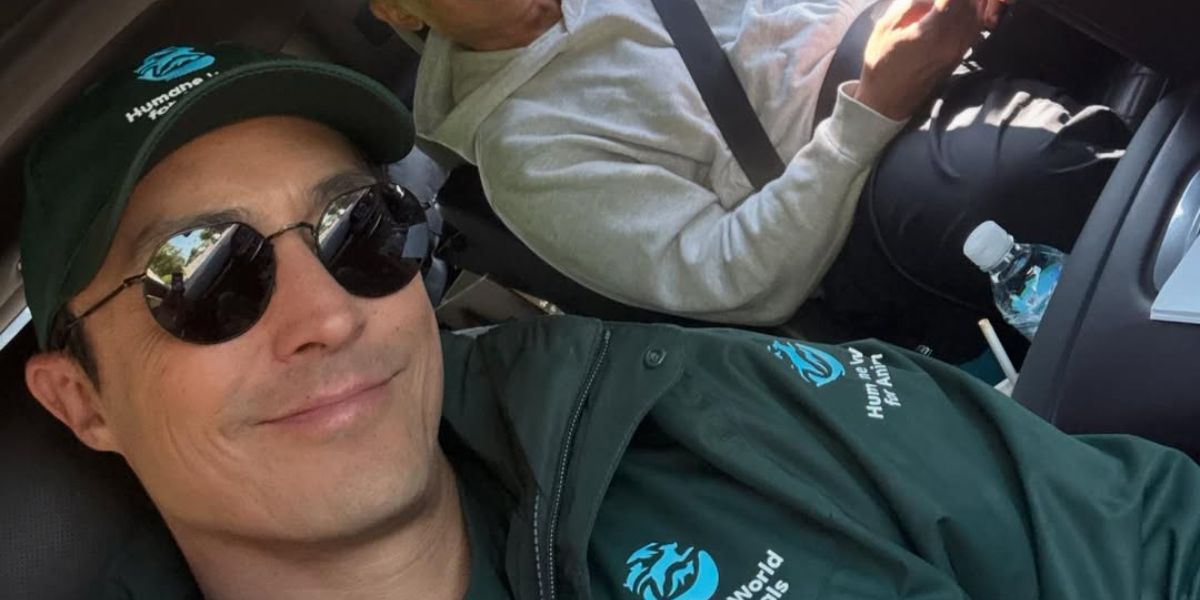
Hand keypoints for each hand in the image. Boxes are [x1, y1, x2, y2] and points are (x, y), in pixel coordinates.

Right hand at [854, 0, 994, 119]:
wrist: (886, 102)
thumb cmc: (880, 64)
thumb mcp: (886, 27)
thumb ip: (911, 3)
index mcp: (931, 32)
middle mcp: (951, 41)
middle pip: (971, 4)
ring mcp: (958, 50)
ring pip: (977, 14)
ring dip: (969, 3)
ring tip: (950, 2)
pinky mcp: (960, 56)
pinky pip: (975, 28)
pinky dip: (971, 13)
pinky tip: (958, 9)